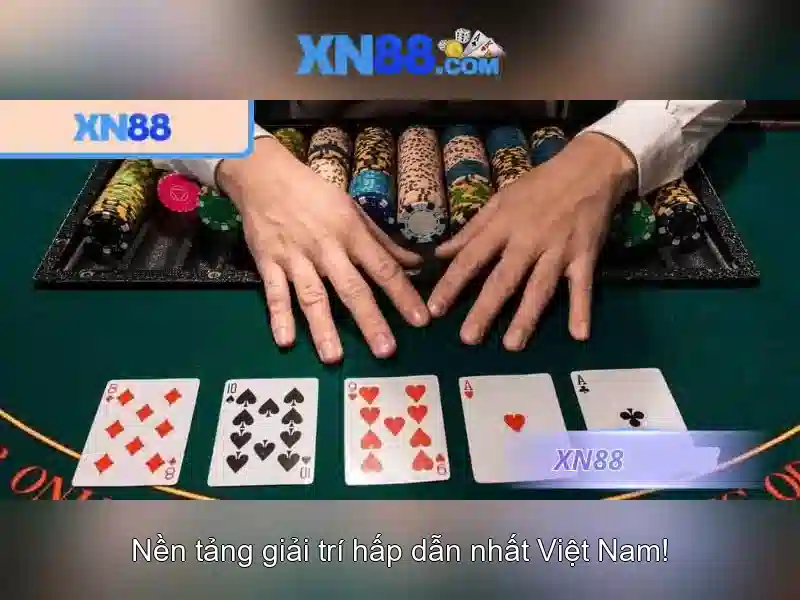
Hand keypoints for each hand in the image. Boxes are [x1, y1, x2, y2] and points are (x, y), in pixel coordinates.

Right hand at [219, 137, 429, 363]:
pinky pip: (274, 293)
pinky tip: (285, 341)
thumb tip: (416, 263)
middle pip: (351, 288)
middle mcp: (326, 248)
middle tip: (385, 351)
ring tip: (334, 357)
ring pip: (312, 296)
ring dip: (323, 328)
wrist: (264, 176)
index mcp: (351, 232)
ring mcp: (295, 257)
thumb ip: (383, 241)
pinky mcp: (268, 262)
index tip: (420, 320)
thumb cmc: (315, 194)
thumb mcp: (353, 210)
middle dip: (370, 321)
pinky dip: (278, 316)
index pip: (383, 268)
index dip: (403, 295)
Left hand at [429, 133, 636, 348]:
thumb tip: (439, 254)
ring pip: (539, 288)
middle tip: (468, 338)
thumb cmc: (539, 185)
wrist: (589, 169)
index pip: (471, 257)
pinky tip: (579, 335)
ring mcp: (558, 250)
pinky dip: (582, 309)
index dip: (452, 283)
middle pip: (504, 279)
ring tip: (512, 346)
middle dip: (485, 309)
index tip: (435, 308)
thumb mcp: (500, 200)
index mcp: (503, 225)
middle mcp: (528, 240)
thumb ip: (471, 230)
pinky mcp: (585, 256)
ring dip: (526, 318)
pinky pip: (582, 286)